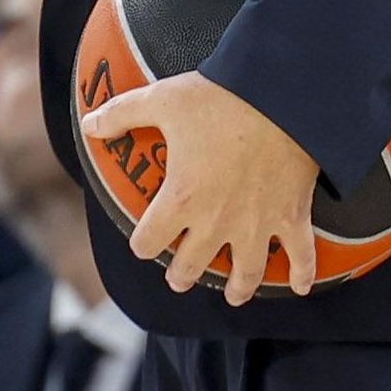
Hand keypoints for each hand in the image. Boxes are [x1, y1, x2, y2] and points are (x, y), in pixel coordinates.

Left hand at [80, 73, 319, 304]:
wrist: (282, 96)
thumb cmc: (220, 97)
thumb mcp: (162, 99)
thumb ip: (121, 114)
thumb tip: (88, 125)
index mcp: (181, 199)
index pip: (148, 243)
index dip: (143, 243)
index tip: (145, 240)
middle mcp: (217, 222)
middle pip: (191, 267)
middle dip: (182, 274)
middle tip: (181, 277)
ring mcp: (257, 224)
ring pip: (245, 275)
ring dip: (237, 288)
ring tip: (233, 294)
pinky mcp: (292, 217)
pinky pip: (300, 256)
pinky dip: (302, 274)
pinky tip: (300, 287)